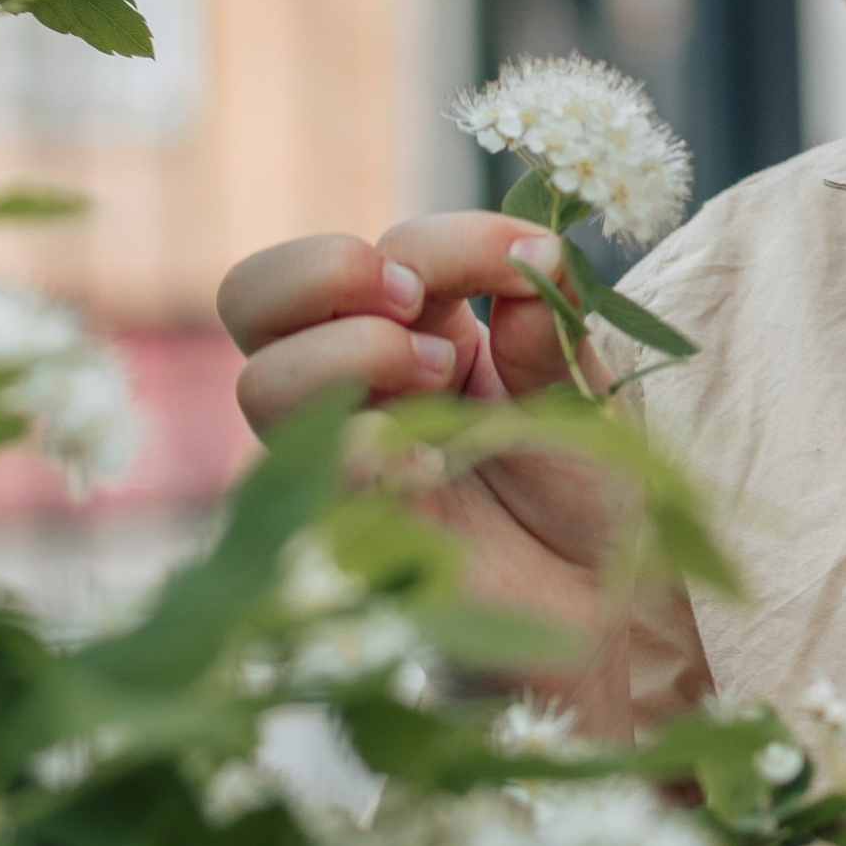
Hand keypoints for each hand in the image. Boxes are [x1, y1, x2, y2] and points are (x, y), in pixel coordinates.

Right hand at [216, 217, 632, 644]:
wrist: (589, 605)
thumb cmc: (581, 492)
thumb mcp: (584, 395)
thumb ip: (550, 330)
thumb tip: (532, 259)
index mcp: (424, 327)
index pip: (392, 249)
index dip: (454, 240)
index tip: (531, 258)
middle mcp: (358, 380)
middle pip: (255, 294)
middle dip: (324, 270)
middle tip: (413, 301)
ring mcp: (334, 452)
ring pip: (260, 379)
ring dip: (352, 354)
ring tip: (440, 378)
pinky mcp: (336, 526)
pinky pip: (302, 475)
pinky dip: (363, 450)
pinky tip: (428, 468)